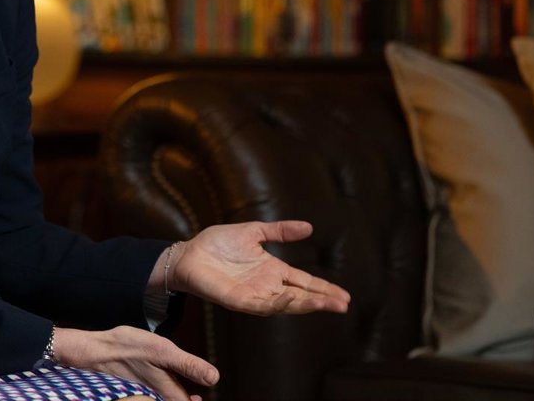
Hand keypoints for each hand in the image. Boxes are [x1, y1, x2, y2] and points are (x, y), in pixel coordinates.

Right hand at [53, 325, 217, 400]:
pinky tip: (166, 379)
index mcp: (168, 394)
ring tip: (189, 393)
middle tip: (197, 396)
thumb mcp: (163, 352)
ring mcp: (148, 394)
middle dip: (187, 399)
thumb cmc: (128, 349)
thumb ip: (188, 365)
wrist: (97, 350)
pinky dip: (166, 392)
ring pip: (168, 399)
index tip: (202, 397)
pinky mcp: (140, 388)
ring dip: (178, 396)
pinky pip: (157, 396)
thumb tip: (214, 378)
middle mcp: (158, 398)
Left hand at [165, 221, 350, 315]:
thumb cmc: (217, 243)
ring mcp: (254, 295)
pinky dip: (278, 304)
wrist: (188, 252)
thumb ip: (280, 232)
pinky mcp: (238, 300)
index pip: (304, 282)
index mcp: (272, 270)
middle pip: (300, 296)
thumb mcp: (253, 232)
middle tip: (343, 304)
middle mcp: (267, 286)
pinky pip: (261, 305)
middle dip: (322, 301)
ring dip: (305, 304)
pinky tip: (291, 300)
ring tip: (325, 304)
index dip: (324, 289)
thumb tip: (309, 227)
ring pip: (285, 304)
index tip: (345, 295)